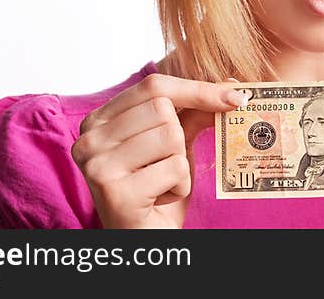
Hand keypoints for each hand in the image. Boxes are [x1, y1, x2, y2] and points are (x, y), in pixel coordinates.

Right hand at [71, 73, 246, 228]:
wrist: (144, 239)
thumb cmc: (157, 189)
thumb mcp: (174, 143)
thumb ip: (194, 112)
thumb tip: (232, 87)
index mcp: (99, 120)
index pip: (154, 85)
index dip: (197, 89)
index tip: (234, 96)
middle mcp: (89, 139)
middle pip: (163, 109)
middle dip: (179, 138)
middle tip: (164, 165)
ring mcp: (98, 165)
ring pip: (170, 137)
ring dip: (180, 165)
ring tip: (160, 183)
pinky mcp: (116, 192)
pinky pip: (175, 168)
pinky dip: (180, 186)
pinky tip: (160, 199)